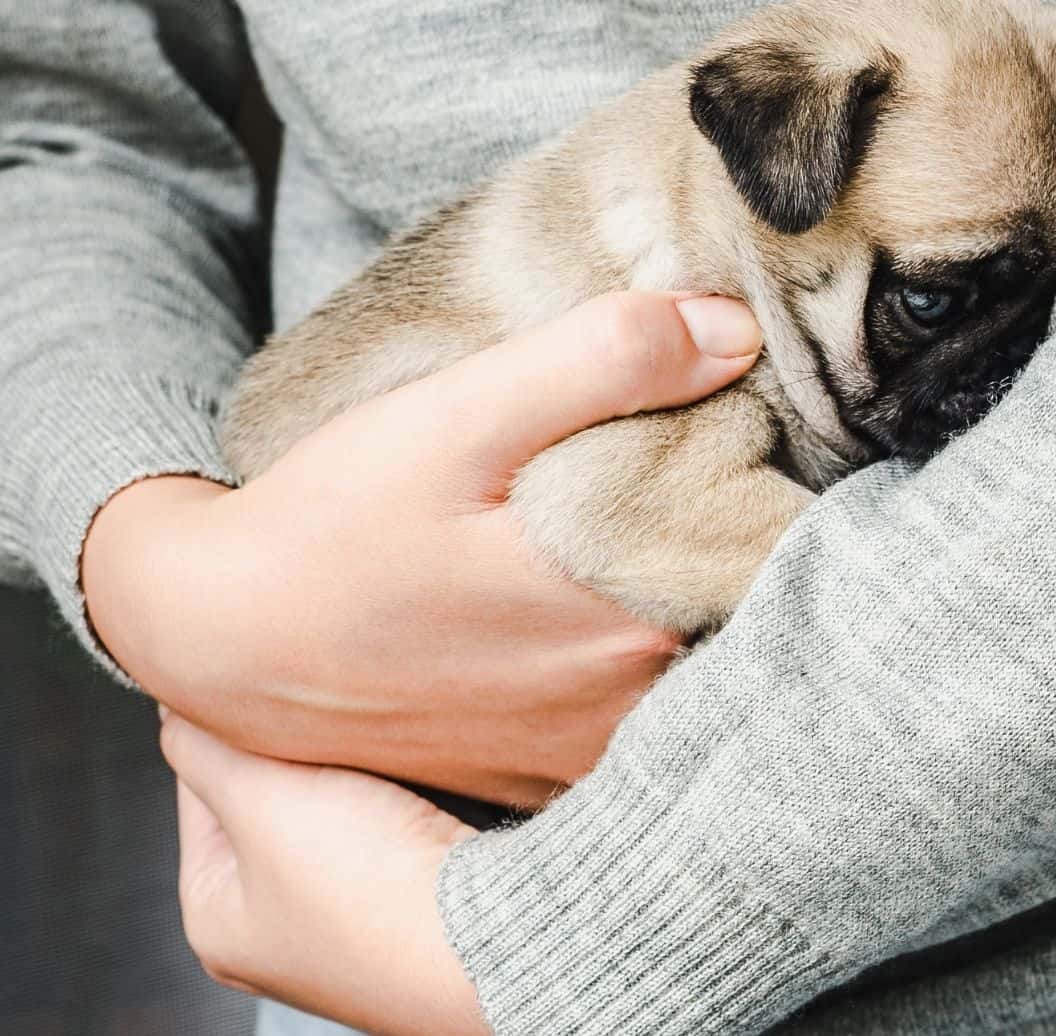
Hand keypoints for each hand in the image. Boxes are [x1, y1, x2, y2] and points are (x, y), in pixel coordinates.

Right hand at [83, 292, 761, 804]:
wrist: (224, 639)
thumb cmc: (334, 523)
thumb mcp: (455, 416)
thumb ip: (600, 363)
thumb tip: (731, 330)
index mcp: (623, 607)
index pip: (773, 553)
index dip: (785, 494)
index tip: (772, 443)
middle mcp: (623, 694)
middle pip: (740, 609)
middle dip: (744, 542)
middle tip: (724, 473)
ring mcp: (586, 746)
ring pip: (697, 667)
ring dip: (697, 606)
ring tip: (664, 535)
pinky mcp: (547, 770)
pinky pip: (642, 718)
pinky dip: (646, 665)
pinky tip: (605, 612)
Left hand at [160, 710, 488, 1034]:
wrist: (484, 936)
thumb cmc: (369, 892)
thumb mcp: (263, 801)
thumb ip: (206, 747)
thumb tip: (174, 702)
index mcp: (215, 918)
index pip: (198, 792)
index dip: (228, 733)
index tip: (262, 694)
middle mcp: (274, 929)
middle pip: (265, 802)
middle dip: (293, 755)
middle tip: (320, 722)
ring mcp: (342, 922)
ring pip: (330, 810)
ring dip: (347, 774)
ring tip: (367, 755)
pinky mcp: (405, 907)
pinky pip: (384, 830)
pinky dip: (392, 799)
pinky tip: (406, 783)